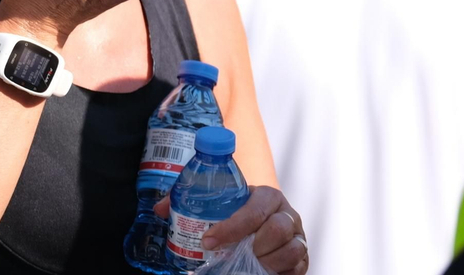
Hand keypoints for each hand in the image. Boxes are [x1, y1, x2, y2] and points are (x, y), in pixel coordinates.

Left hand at [154, 186, 306, 274]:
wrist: (262, 224)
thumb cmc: (237, 213)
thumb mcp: (217, 204)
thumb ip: (189, 202)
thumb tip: (161, 210)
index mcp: (267, 196)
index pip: (256, 208)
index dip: (233, 226)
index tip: (208, 240)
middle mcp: (287, 213)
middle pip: (278, 228)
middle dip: (252, 246)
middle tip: (229, 257)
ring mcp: (298, 236)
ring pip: (292, 250)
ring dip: (266, 262)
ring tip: (246, 266)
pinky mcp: (302, 257)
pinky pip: (299, 268)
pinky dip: (279, 273)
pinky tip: (261, 273)